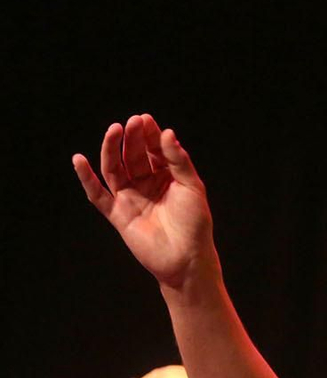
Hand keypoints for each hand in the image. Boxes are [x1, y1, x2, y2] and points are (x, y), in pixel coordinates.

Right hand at [72, 114, 217, 288]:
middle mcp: (147, 185)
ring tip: (113, 130)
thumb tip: (167, 133)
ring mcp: (131, 198)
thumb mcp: (192, 186)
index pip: (154, 150)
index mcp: (167, 177)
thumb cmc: (195, 222)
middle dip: (132, 139)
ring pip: (115, 170)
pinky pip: (97, 195)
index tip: (145, 119)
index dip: (149, 135)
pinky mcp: (117, 214)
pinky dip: (87, 178)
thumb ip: (178, 161)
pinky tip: (79, 160)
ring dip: (111, 150)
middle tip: (131, 122)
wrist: (187, 257)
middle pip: (133, 156)